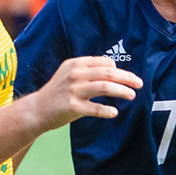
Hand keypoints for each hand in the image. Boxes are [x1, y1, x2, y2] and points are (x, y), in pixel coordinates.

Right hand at [18, 56, 140, 131]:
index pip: (104, 62)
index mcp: (75, 64)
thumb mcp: (68, 73)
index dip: (118, 69)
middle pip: (108, 72)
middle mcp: (75, 75)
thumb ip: (87, 70)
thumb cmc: (57, 92)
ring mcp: (74, 90)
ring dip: (122, 91)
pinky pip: (96, 108)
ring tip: (132, 95)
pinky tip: (115, 112)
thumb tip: (113, 69)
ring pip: (105, 87)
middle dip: (127, 77)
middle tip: (139, 83)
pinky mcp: (73, 107)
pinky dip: (107, 110)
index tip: (126, 77)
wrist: (37, 109)